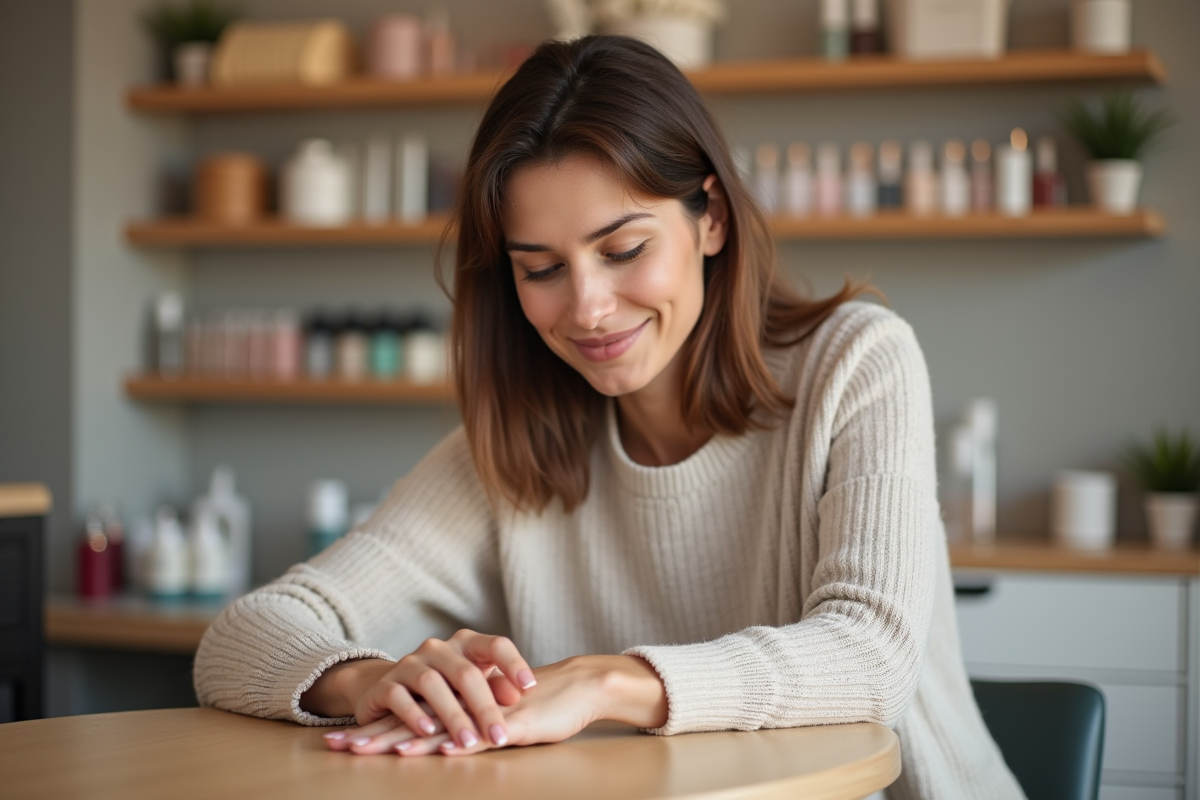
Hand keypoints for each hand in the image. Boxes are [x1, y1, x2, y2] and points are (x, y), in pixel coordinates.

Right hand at [305, 629, 536, 750]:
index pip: (495, 644)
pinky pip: (399, 696)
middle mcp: (438, 648)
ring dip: (452, 715)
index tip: (531, 687)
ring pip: (432, 683)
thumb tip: (517, 695)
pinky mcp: (385, 685)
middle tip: (499, 736)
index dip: (514, 663)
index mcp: (465, 643)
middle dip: (484, 707)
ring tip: (468, 741)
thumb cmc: (445, 689)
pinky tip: (429, 731)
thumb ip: (494, 687)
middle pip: (465, 673)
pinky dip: (415, 714)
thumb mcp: (472, 686)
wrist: (389, 690)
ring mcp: (409, 663)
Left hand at [325, 655, 667, 756]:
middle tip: (336, 747)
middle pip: (413, 724)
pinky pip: (481, 735)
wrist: (580, 687)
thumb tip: (442, 742)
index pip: (409, 720)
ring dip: (405, 741)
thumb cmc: (540, 706)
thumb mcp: (495, 720)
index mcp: (458, 706)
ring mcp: (486, 716)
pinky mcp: (511, 725)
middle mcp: (465, 707)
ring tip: (372, 751)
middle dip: (374, 737)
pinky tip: (437, 749)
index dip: (376, 730)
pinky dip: (458, 742)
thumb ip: (468, 725)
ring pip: (439, 729)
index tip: (342, 741)